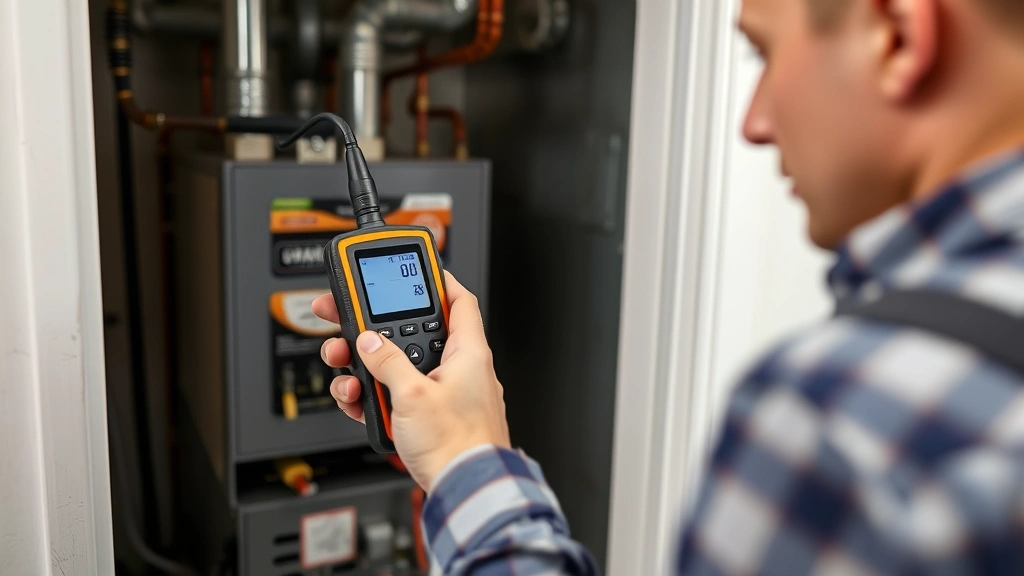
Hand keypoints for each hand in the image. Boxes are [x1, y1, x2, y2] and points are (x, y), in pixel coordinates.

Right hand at [312, 271, 510, 490]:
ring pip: (400, 367)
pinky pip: (399, 397)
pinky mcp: (431, 418)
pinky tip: (358, 400)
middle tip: (346, 321)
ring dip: (368, 369)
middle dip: (376, 331)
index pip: (458, 301)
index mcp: (469, 352)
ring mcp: (445, 394)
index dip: (437, 280)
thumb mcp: (412, 394)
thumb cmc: (457, 444)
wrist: (465, 490)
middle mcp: (460, 369)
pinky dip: (376, 397)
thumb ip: (387, 362)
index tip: (415, 269)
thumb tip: (369, 342)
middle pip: (414, 334)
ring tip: (346, 370)